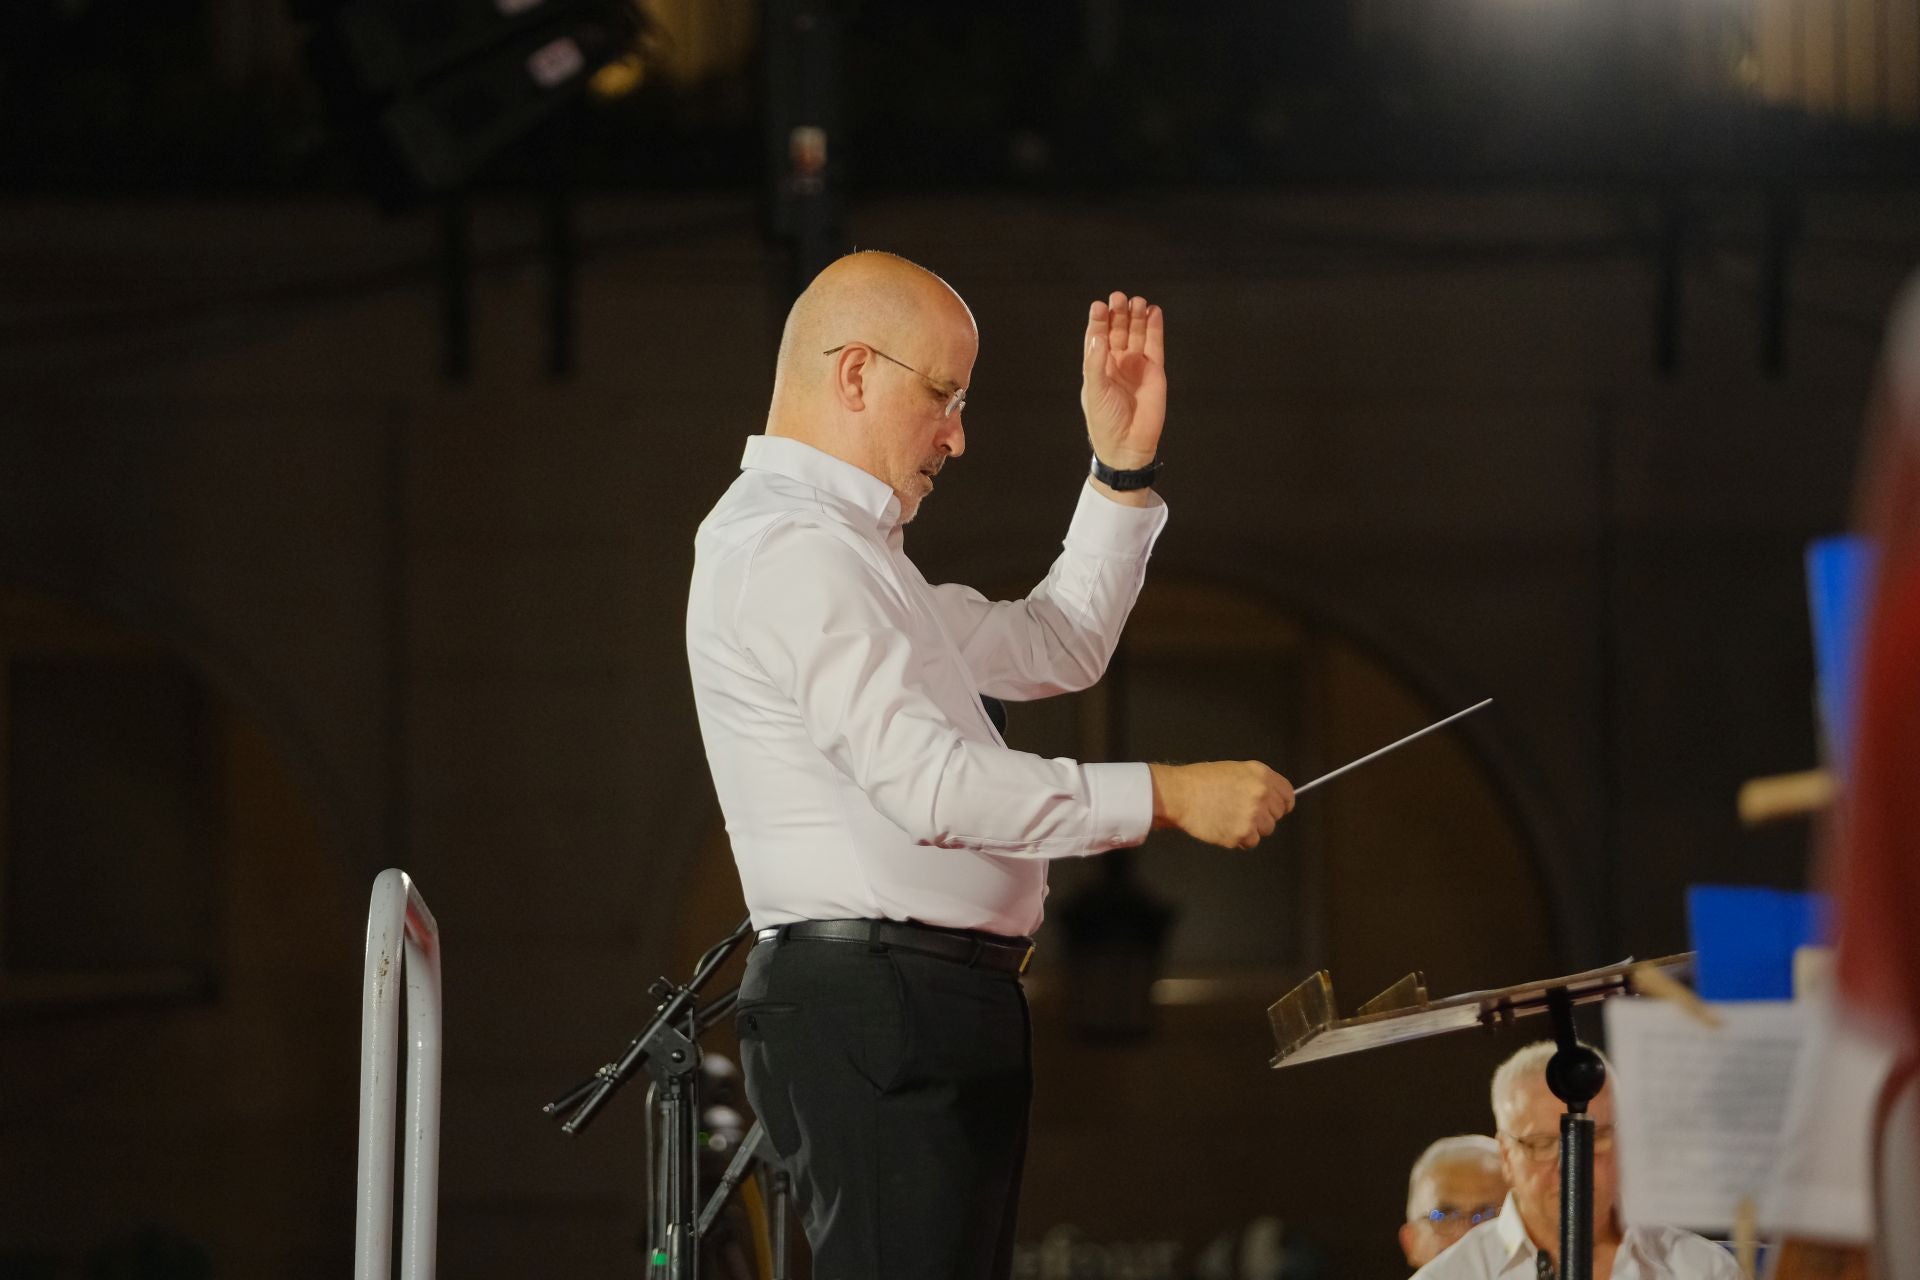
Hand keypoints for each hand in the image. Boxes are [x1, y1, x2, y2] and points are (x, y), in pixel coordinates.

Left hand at [1080, 292, 1166, 470]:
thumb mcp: (1094, 391)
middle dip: (1118, 313)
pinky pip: (1155, 344)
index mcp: (1098, 367)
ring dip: (1136, 317)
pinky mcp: (1155, 370)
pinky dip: (1154, 327)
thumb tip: (1098, 335)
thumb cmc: (1105, 422)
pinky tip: (1153, 311)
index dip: (1098, 321)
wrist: (1128, 445)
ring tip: (1136, 301)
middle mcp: (1117, 363)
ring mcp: (1136, 365)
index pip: (1097, 337)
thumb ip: (1095, 363)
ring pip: (1137, 333)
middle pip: (1117, 330)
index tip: (1098, 306)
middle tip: (1118, 297)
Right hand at [1148, 761, 1294, 849]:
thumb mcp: (1235, 770)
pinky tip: (1224, 827)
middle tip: (1241, 812)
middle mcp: (1262, 794)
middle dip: (1263, 816)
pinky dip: (1239, 839)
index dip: (1281, 804)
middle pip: (1277, 815)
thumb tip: (1271, 799)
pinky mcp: (1242, 834)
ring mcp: (1253, 815)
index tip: (1274, 808)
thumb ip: (1257, 783)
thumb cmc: (1200, 781)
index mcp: (1262, 775)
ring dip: (1251, 829)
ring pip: (1266, 830)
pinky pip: (1250, 842)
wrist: (1180, 794)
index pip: (1288, 795)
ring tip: (1229, 818)